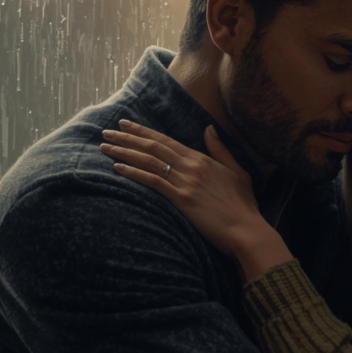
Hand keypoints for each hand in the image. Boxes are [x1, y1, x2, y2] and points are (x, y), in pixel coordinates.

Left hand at [100, 120, 292, 278]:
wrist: (246, 228)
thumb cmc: (243, 204)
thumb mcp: (237, 171)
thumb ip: (220, 150)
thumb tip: (208, 128)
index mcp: (201, 159)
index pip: (167, 140)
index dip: (144, 131)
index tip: (126, 124)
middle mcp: (190, 166)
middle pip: (153, 146)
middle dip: (128, 137)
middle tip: (107, 131)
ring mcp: (185, 182)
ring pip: (149, 161)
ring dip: (125, 152)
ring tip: (105, 147)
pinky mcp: (181, 199)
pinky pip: (153, 181)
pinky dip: (134, 173)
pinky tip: (118, 168)